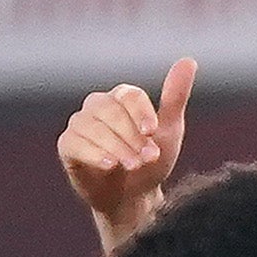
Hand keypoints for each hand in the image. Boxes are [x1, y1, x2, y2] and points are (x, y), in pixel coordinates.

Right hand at [59, 56, 194, 246]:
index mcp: (122, 97)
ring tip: (134, 165)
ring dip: (117, 147)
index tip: (153, 132)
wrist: (135, 196)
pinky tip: (110, 166)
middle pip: (110, 111)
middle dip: (131, 136)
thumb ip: (175, 97)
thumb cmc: (152, 159)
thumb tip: (189, 60)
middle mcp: (97, 106)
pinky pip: (75, 144)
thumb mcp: (169, 130)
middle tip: (148, 157)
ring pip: (93, 127)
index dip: (141, 112)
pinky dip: (95, 154)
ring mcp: (80, 124)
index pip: (129, 95)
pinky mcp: (68, 146)